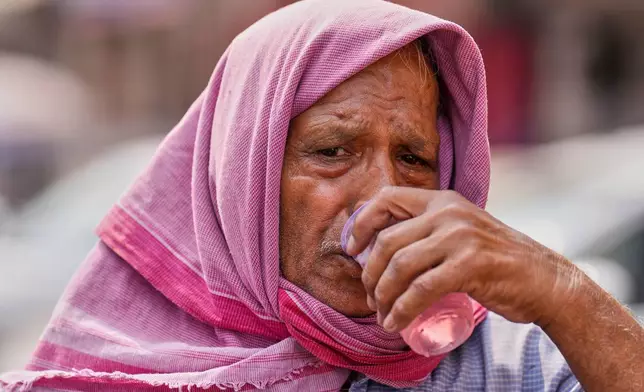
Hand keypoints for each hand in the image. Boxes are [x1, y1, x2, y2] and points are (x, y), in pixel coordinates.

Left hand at [345, 186, 584, 331]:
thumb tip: (381, 251)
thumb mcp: (460, 232)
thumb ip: (429, 232)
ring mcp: (460, 236)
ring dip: (382, 296)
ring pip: (399, 266)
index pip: (387, 198)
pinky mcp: (470, 263)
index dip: (362, 223)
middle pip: (387, 241)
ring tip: (383, 315)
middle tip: (371, 297)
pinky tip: (396, 323)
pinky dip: (402, 309)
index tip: (353, 251)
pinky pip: (421, 289)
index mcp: (442, 200)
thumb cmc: (497, 261)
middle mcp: (448, 212)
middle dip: (370, 274)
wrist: (544, 280)